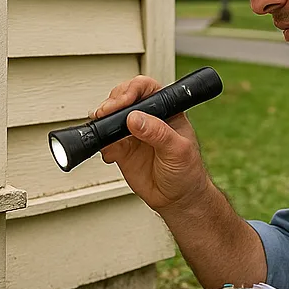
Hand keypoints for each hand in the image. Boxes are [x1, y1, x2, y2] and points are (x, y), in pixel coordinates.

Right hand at [92, 76, 209, 212]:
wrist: (178, 199)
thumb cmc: (187, 172)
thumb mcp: (178, 150)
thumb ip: (158, 133)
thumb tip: (134, 118)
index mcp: (166, 110)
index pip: (146, 88)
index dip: (131, 90)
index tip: (122, 103)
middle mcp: (148, 117)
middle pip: (123, 97)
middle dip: (111, 103)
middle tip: (105, 115)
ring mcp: (133, 133)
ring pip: (110, 117)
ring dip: (102, 121)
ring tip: (103, 132)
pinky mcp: (121, 149)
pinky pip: (105, 141)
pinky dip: (101, 144)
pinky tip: (109, 154)